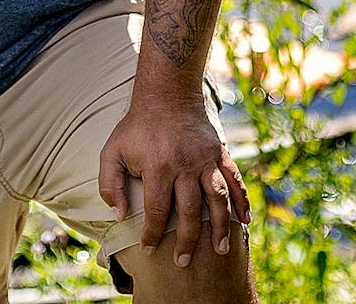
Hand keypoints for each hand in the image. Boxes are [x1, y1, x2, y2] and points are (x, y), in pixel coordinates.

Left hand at [97, 97, 250, 267]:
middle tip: (183, 262)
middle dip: (187, 240)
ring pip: (217, 199)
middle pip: (189, 210)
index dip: (153, 233)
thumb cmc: (137, 126)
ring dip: (219, 227)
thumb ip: (110, 183)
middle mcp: (185, 165)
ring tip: (219, 251)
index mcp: (158, 166)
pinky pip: (234, 180)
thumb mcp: (113, 150)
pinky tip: (245, 221)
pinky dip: (241, 200)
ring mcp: (205, 159)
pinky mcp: (219, 152)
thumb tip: (119, 214)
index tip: (149, 249)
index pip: (157, 210)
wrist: (168, 93)